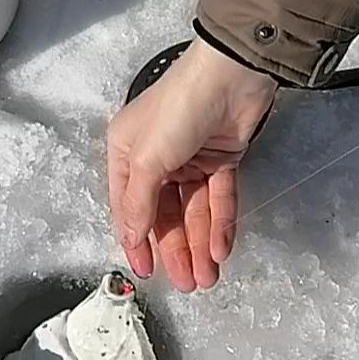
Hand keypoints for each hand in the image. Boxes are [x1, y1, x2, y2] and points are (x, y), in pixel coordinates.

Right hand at [106, 40, 278, 290]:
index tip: (146, 273)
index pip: (129, 208)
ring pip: (193, 211)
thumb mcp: (147, 158)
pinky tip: (221, 248)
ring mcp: (190, 160)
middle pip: (165, 215)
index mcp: (127, 153)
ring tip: (207, 276)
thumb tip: (131, 237)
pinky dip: (220, 224)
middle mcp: (156, 158)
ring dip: (200, 244)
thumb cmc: (178, 107)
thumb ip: (139, 203)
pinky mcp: (221, 159)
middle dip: (176, 250)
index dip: (137, 242)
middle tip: (188, 283)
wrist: (231, 76)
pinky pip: (219, 199)